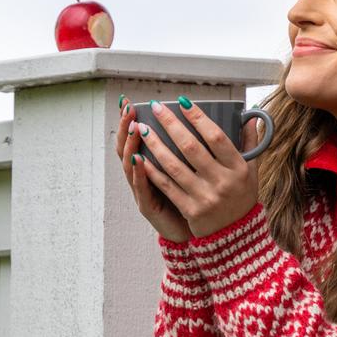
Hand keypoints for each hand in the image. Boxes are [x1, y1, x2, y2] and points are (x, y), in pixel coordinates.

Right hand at [119, 100, 191, 242]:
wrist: (200, 234)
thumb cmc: (197, 200)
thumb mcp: (194, 171)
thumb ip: (198, 148)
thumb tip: (211, 123)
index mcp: (153, 165)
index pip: (136, 138)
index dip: (129, 121)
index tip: (128, 101)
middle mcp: (142, 176)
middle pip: (126, 147)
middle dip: (125, 127)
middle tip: (127, 108)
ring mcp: (142, 191)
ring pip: (130, 165)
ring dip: (130, 145)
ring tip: (132, 128)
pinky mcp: (148, 206)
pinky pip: (141, 188)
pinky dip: (139, 174)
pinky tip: (138, 160)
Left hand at [129, 99, 261, 237]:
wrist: (237, 236)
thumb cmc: (242, 197)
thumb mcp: (252, 171)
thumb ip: (250, 144)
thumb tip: (250, 117)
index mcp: (238, 168)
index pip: (216, 136)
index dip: (198, 118)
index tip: (182, 102)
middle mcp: (222, 182)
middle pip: (191, 147)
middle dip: (170, 124)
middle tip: (155, 107)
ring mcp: (205, 197)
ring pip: (174, 166)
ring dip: (156, 145)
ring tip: (143, 128)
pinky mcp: (191, 210)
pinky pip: (167, 186)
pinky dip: (153, 171)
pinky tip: (141, 157)